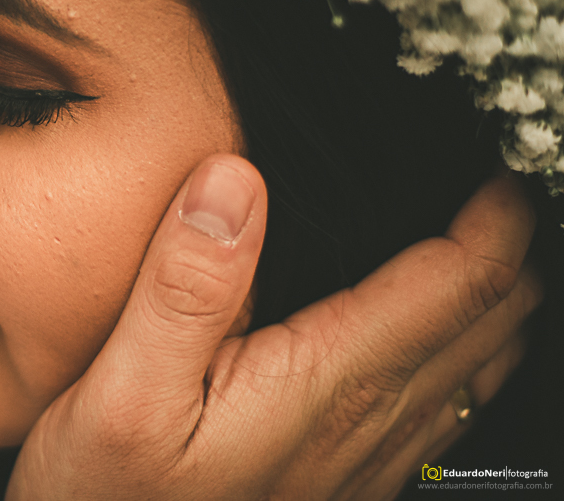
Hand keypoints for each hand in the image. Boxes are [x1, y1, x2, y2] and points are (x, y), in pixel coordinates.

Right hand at [7, 155, 540, 499]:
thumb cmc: (103, 494)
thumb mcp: (121, 388)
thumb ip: (185, 284)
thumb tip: (234, 180)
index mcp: (325, 382)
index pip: (459, 283)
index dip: (494, 212)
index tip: (492, 150)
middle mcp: (368, 422)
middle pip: (492, 319)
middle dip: (511, 243)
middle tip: (483, 174)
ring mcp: (368, 458)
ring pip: (481, 365)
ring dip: (494, 294)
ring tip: (473, 228)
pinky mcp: (349, 478)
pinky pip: (447, 407)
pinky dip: (463, 347)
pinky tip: (432, 323)